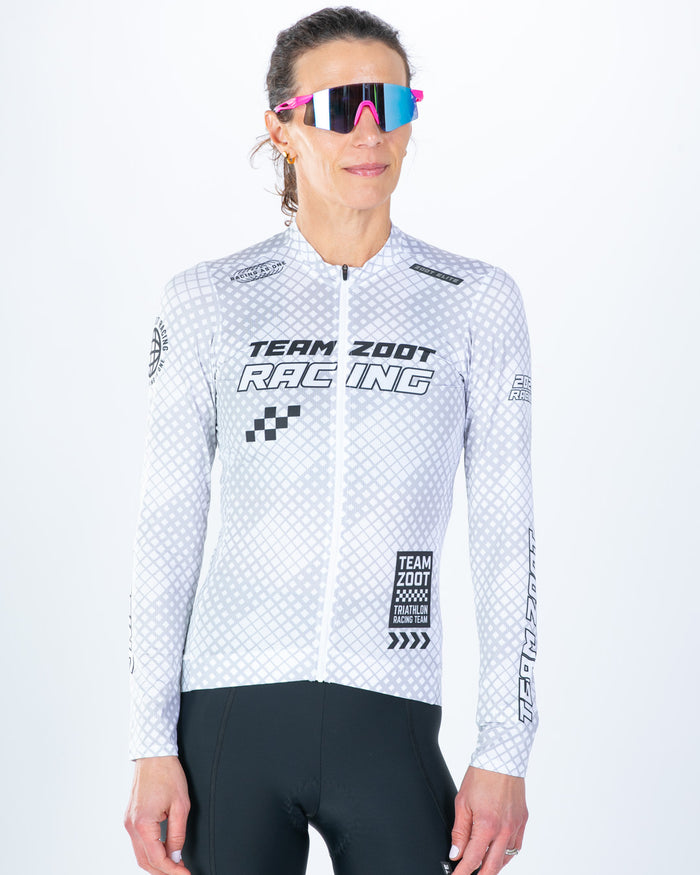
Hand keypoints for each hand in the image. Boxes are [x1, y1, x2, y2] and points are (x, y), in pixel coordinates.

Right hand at [124, 755, 191, 874]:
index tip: (185, 874)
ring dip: (157, 863)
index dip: (172, 870)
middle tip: (181, 871)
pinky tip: (165, 851)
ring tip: (175, 864)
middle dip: (163, 871)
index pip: (157, 859)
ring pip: (140, 854)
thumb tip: (176, 855)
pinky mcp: (130, 818)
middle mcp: (131, 825)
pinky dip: (151, 851)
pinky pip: (139, 843)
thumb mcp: (180, 805)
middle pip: (145, 861)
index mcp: (143, 824)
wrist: (154, 755)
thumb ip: (178, 834)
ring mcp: (129, 822)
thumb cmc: (167, 774)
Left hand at [449, 766, 526, 874]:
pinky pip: (517, 845)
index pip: (473, 859)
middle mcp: (504, 829)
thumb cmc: (481, 776)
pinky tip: (498, 853)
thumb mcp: (462, 802)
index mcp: (487, 825)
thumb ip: (459, 831)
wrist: (502, 757)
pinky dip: (507, 853)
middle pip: (493, 866)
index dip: (463, 872)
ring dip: (494, 865)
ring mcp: (516, 826)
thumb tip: (455, 852)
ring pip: (506, 858)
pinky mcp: (523, 820)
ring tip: (482, 867)